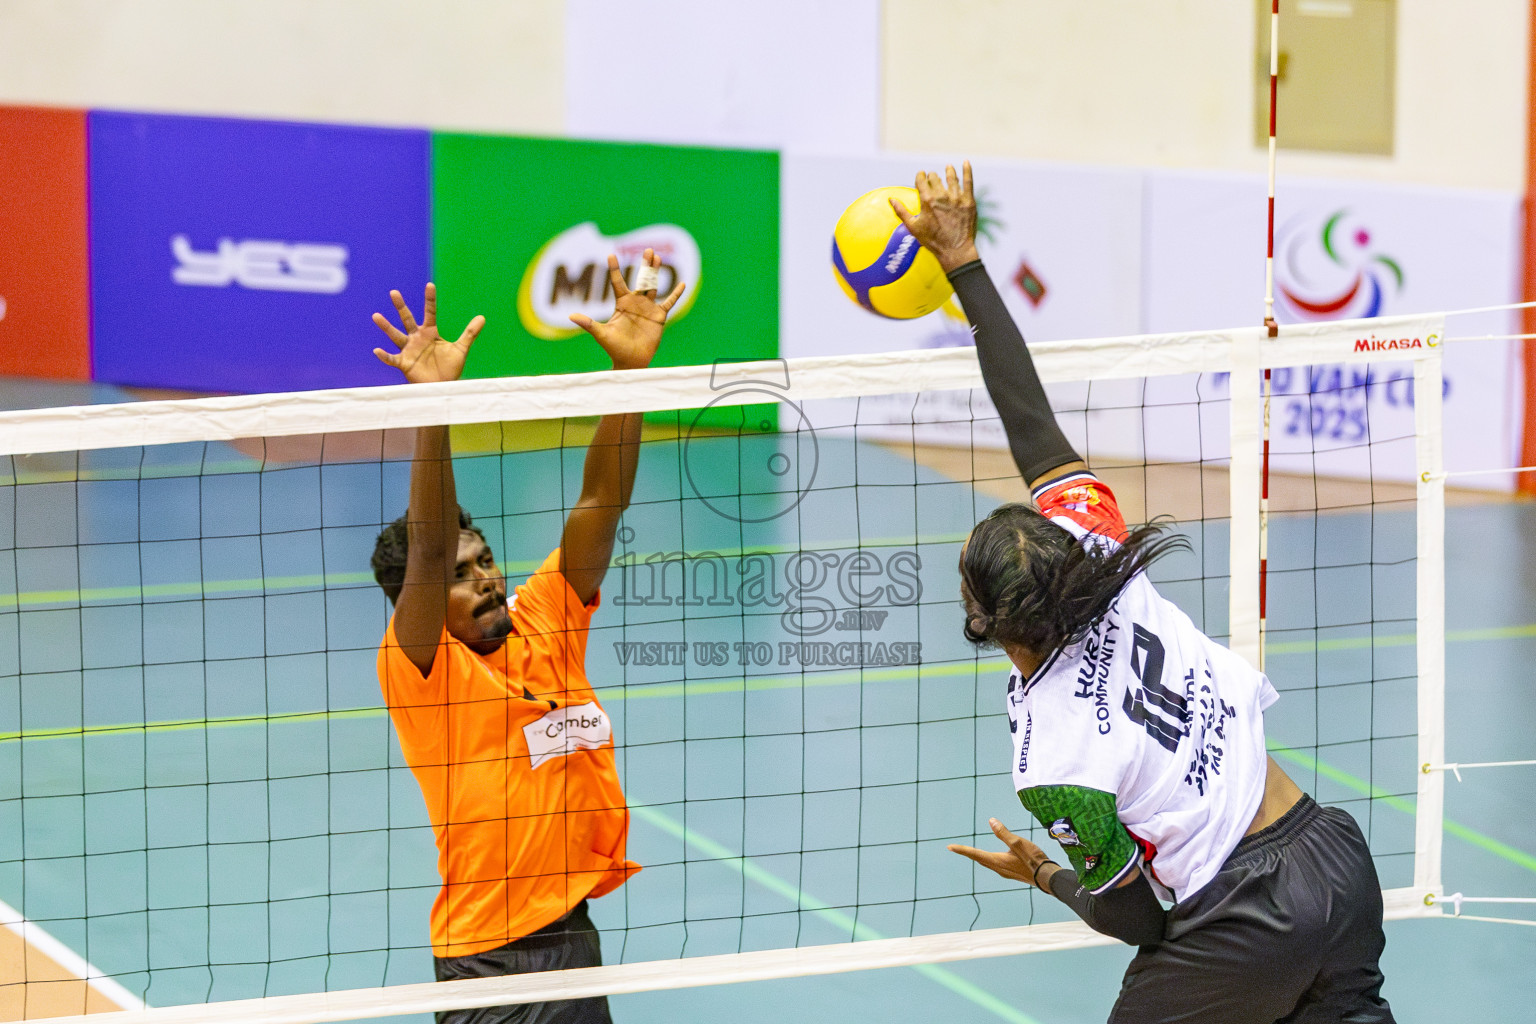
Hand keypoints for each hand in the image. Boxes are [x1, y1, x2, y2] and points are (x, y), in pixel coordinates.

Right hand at [372, 283, 484, 383]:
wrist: (443, 387)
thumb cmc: (450, 368)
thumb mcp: (461, 349)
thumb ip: (470, 333)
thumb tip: (482, 317)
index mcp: (430, 333)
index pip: (430, 312)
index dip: (430, 300)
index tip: (430, 285)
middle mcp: (417, 338)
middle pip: (407, 319)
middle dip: (401, 307)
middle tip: (394, 292)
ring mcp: (409, 350)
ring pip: (396, 336)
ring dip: (386, 327)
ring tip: (376, 316)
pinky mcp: (404, 363)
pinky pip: (392, 359)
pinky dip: (385, 356)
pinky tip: (377, 350)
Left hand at [570, 249, 685, 370]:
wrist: (631, 361)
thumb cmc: (615, 349)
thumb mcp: (601, 334)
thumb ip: (588, 324)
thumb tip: (570, 317)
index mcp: (621, 304)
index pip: (617, 282)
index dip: (614, 269)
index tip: (611, 254)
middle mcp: (635, 303)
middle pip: (640, 279)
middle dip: (645, 265)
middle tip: (648, 249)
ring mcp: (648, 309)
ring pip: (653, 286)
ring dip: (656, 272)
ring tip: (658, 258)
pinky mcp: (659, 317)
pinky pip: (669, 303)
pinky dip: (676, 294)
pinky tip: (682, 284)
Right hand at [889, 161, 979, 273]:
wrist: (954, 251)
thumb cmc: (932, 241)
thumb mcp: (913, 227)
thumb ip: (901, 211)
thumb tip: (891, 199)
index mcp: (926, 200)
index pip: (921, 179)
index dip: (920, 176)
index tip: (921, 177)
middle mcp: (941, 196)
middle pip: (935, 177)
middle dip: (932, 177)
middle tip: (933, 179)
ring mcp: (956, 197)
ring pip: (951, 176)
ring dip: (948, 171)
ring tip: (948, 168)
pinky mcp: (968, 201)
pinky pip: (968, 180)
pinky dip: (967, 170)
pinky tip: (966, 162)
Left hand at [948, 817, 1056, 888]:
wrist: (1048, 878)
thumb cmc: (1033, 860)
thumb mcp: (1018, 843)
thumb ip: (1003, 833)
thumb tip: (991, 821)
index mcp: (997, 861)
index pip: (975, 854)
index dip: (962, 849)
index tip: (949, 847)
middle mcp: (999, 869)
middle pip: (980, 860)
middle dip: (969, 853)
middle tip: (957, 849)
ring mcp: (1006, 872)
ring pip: (988, 863)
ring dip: (979, 856)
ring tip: (971, 852)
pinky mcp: (1013, 873)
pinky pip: (996, 865)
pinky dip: (989, 859)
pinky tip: (995, 857)